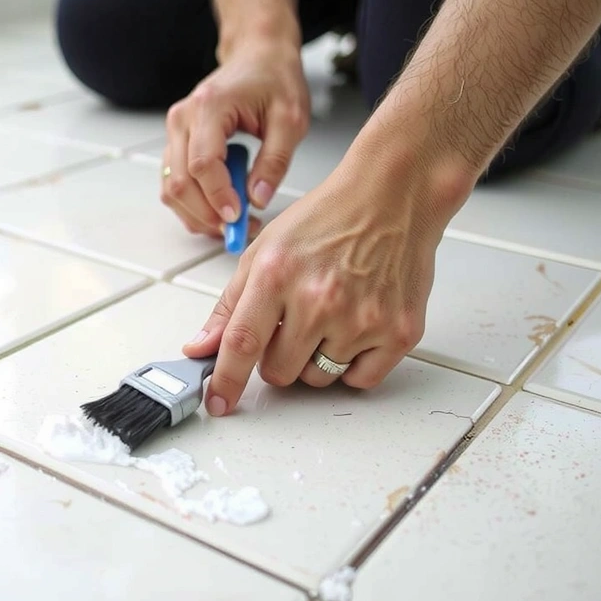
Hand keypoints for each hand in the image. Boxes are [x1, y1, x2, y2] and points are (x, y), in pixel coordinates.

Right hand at [160, 36, 309, 235]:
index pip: (202, 164)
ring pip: (171, 189)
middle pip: (179, 183)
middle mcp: (182, 119)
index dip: (218, 197)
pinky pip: (175, 184)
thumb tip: (257, 199)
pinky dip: (195, 206)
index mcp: (209, 106)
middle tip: (240, 230)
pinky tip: (222, 210)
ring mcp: (175, 132)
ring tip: (234, 222)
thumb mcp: (290, 119)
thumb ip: (275, 161)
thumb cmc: (274, 80)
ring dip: (199, 215)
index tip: (239, 218)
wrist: (258, 56)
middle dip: (207, 215)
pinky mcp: (176, 144)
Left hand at [181, 146, 470, 415]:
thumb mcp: (264, 250)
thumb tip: (201, 347)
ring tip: (328, 317)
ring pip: (319, 378)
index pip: (242, 343)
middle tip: (292, 326)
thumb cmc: (327, 218)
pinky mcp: (399, 330)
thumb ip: (229, 305)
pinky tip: (355, 328)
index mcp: (277, 274)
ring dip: (315, 360)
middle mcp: (319, 298)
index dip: (226, 381)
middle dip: (277, 358)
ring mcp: (362, 317)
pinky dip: (353, 365)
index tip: (219, 404)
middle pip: (280, 372)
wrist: (393, 196)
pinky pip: (360, 379)